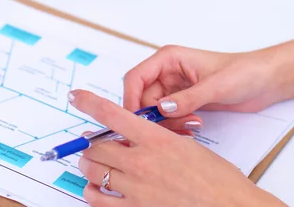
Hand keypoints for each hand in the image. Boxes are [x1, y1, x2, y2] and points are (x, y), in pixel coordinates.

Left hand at [69, 90, 284, 206]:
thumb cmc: (217, 180)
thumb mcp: (187, 146)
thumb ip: (157, 139)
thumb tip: (135, 137)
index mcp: (156, 139)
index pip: (113, 114)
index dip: (89, 102)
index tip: (76, 97)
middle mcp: (141, 162)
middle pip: (97, 147)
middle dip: (91, 144)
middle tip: (92, 144)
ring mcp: (136, 190)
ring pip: (93, 172)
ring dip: (90, 167)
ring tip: (94, 166)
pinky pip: (100, 202)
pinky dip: (93, 194)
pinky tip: (97, 191)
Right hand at [123, 46, 284, 117]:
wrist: (264, 80)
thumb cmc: (243, 72)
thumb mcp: (215, 86)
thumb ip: (187, 98)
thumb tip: (161, 110)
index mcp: (169, 59)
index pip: (136, 77)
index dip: (131, 98)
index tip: (136, 120)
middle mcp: (167, 72)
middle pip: (143, 97)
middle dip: (154, 116)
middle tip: (175, 127)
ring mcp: (175, 87)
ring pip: (155, 110)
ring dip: (168, 123)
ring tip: (192, 126)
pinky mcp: (184, 101)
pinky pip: (168, 116)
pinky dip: (176, 125)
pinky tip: (192, 128)